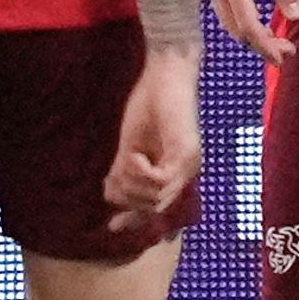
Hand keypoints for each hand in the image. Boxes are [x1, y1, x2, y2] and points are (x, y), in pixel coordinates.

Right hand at [104, 49, 201, 236]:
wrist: (164, 73)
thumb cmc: (148, 103)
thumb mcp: (129, 145)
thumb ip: (122, 173)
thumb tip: (109, 198)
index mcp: (173, 171)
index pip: (156, 207)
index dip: (134, 219)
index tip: (112, 226)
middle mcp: (185, 172)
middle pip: (154, 207)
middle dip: (127, 196)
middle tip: (115, 173)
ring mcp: (189, 165)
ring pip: (158, 198)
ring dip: (133, 183)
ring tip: (126, 159)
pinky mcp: (187, 155)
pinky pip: (161, 182)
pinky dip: (142, 173)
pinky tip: (134, 155)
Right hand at [203, 0, 298, 64]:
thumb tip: (293, 16)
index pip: (249, 28)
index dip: (266, 46)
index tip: (284, 56)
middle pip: (237, 32)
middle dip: (261, 46)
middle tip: (286, 51)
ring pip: (229, 24)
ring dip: (251, 36)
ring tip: (276, 40)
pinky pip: (225, 12)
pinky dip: (243, 24)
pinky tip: (259, 21)